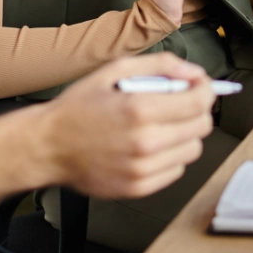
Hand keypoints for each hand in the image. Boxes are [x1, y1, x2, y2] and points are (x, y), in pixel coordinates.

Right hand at [45, 54, 214, 199]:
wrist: (47, 146)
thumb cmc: (77, 108)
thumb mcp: (114, 71)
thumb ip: (159, 66)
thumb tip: (192, 72)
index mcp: (140, 109)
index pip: (199, 101)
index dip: (206, 90)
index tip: (200, 87)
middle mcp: (145, 141)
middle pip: (202, 126)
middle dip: (196, 111)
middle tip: (179, 104)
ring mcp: (143, 168)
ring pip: (192, 150)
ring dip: (184, 135)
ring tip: (159, 126)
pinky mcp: (138, 187)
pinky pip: (176, 171)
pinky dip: (169, 157)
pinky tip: (149, 146)